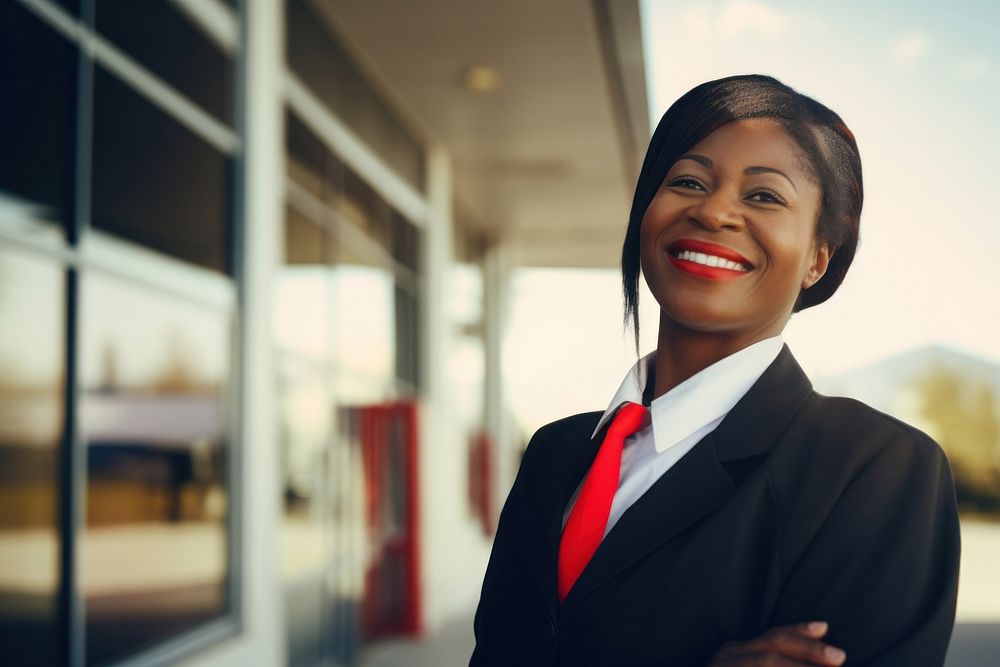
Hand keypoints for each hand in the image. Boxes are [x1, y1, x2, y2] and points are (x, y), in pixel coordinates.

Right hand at [706, 621, 846, 665]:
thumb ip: (776, 663)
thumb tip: (818, 653)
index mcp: (735, 652)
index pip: (772, 636)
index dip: (799, 630)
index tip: (824, 627)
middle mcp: (727, 656)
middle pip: (772, 645)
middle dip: (808, 649)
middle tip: (839, 657)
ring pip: (766, 661)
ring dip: (799, 666)